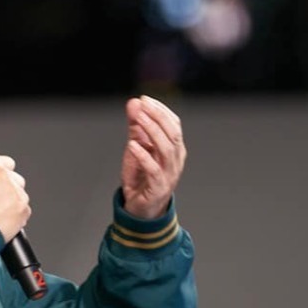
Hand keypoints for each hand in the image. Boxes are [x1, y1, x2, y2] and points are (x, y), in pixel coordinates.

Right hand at [0, 155, 30, 241]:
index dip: (0, 172)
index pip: (5, 162)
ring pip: (20, 195)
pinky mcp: (23, 211)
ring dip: (11, 203)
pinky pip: (23, 211)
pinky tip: (1, 222)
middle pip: (15, 179)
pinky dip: (16, 217)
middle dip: (7, 188)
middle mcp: (5, 177)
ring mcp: (17, 194)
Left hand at [121, 95, 185, 218]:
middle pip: (173, 134)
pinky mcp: (158, 187)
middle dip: (158, 117)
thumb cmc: (141, 176)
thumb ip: (136, 126)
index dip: (161, 110)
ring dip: (152, 131)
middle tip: (143, 105)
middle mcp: (176, 160)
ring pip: (166, 149)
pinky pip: (153, 169)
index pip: (174, 124)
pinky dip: (143, 156)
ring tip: (138, 119)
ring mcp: (169, 174)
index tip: (145, 99)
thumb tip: (134, 102)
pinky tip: (132, 145)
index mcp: (175, 148)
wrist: (140, 208)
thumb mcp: (136, 146)